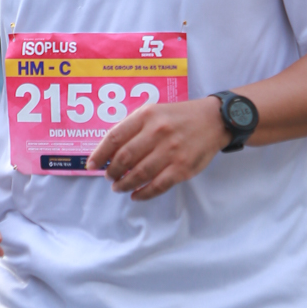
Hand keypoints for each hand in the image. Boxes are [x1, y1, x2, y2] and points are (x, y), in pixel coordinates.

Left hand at [87, 97, 228, 199]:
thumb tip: (109, 152)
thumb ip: (133, 128)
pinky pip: (157, 186)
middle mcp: (158, 132)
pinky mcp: (182, 168)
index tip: (92, 165)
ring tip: (118, 187)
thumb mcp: (154, 112)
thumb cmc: (179, 117)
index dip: (100, 154)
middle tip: (109, 177)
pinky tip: (135, 195)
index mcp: (147, 116)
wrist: (214, 120)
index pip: (115, 137)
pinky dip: (143, 194)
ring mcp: (171, 152)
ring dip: (123, 184)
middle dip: (111, 172)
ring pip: (139, 174)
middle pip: (124, 158)